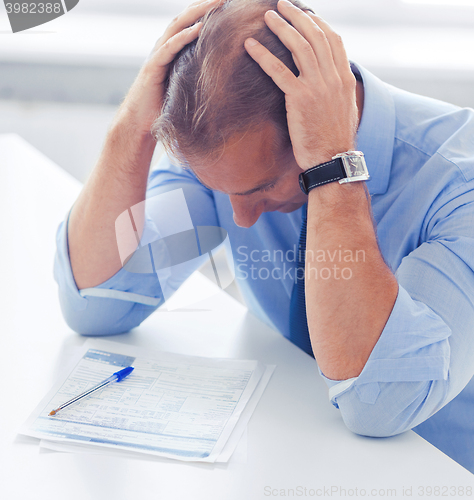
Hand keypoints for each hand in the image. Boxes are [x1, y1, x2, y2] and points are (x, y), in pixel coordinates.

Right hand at [118, 0, 223, 132]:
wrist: (139, 124)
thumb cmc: (163, 109)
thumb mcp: (185, 89)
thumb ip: (197, 79)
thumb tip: (222, 84)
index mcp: (172, 52)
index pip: (189, 25)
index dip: (204, 13)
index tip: (226, 6)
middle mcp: (164, 49)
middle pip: (184, 19)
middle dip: (204, 6)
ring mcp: (158, 56)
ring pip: (177, 26)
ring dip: (197, 13)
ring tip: (216, 4)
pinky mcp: (154, 67)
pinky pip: (170, 47)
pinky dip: (185, 36)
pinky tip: (200, 28)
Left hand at [244, 0, 357, 170]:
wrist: (333, 158)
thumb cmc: (335, 139)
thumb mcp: (344, 108)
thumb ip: (338, 89)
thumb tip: (330, 79)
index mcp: (345, 78)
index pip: (333, 40)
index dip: (317, 23)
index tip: (305, 14)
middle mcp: (333, 77)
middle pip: (315, 36)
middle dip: (297, 16)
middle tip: (281, 4)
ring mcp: (317, 86)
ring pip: (298, 47)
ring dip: (281, 27)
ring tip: (267, 16)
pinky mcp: (300, 98)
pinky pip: (278, 71)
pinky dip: (263, 55)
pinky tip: (250, 45)